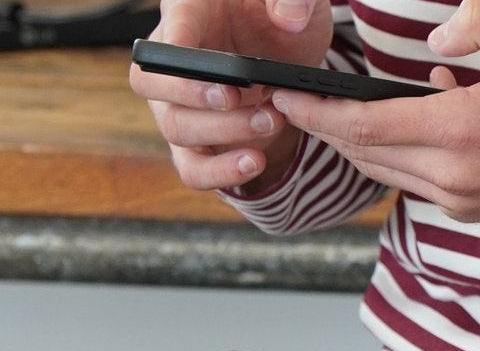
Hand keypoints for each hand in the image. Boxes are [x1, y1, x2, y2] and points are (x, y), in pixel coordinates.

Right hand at [129, 0, 332, 191]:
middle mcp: (172, 59)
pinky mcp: (200, 141)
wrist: (294, 56)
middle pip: (150, 83)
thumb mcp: (300, 0)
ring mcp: (180, 104)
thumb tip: (290, 19)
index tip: (218, 71)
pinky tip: (254, 163)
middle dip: (195, 97)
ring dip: (223, 132)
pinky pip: (192, 168)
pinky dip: (219, 174)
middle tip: (240, 97)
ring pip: (175, 127)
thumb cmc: (284, 17)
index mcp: (189, 10)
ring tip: (271, 123)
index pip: (169, 24)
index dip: (181, 51)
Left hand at [267, 0, 479, 230]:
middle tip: (298, 102)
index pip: (363, 128)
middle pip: (365, 156)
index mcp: (458, 133)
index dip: (315, 114)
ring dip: (360, 146)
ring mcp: (461, 202)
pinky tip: (411, 126)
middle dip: (327, 130)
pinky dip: (400, 156)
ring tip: (342, 114)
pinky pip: (418, 184)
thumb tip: (434, 37)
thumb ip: (475, 23)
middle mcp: (451, 178)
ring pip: (387, 174)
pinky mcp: (473, 214)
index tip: (283, 96)